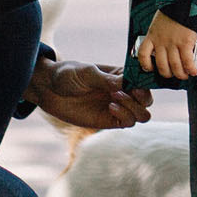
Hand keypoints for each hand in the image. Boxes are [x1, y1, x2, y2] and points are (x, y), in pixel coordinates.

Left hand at [25, 58, 151, 130]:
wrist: (49, 90)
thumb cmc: (68, 75)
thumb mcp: (87, 73)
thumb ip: (106, 80)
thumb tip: (126, 84)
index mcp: (122, 75)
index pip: (144, 81)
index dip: (145, 84)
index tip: (135, 85)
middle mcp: (123, 91)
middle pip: (147, 100)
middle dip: (142, 98)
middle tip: (121, 93)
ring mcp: (117, 107)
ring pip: (142, 115)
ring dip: (133, 108)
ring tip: (114, 100)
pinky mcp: (108, 121)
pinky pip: (127, 123)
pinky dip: (124, 116)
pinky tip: (110, 108)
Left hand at [134, 11, 196, 81]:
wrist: (182, 1)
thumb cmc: (172, 10)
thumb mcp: (158, 22)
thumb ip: (158, 34)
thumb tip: (162, 43)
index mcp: (152, 36)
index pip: (143, 54)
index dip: (145, 64)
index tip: (150, 68)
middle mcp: (161, 42)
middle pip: (162, 66)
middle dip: (167, 74)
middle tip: (172, 74)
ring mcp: (173, 44)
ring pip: (174, 67)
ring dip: (180, 74)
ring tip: (184, 75)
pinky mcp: (185, 43)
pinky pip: (187, 61)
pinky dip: (190, 69)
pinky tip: (193, 71)